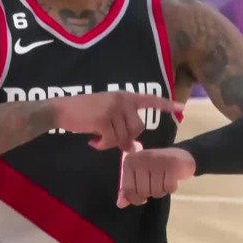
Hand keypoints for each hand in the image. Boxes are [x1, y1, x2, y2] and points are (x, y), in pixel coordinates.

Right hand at [51, 92, 183, 152]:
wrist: (60, 110)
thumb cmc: (82, 113)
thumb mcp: (105, 115)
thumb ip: (121, 125)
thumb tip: (133, 146)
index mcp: (124, 96)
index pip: (149, 99)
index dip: (166, 105)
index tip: (181, 108)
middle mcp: (121, 100)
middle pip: (137, 128)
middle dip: (125, 138)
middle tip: (108, 139)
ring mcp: (113, 108)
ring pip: (124, 137)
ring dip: (110, 143)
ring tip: (97, 137)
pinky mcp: (104, 119)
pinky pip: (111, 141)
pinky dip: (102, 145)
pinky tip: (92, 140)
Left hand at [117, 147, 194, 207]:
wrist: (180, 156)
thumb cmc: (156, 169)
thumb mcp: (139, 177)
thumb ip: (129, 191)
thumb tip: (120, 204)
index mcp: (129, 161)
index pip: (128, 190)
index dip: (136, 198)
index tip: (143, 193)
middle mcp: (141, 158)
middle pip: (143, 192)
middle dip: (151, 193)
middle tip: (156, 182)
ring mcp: (157, 160)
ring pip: (156, 192)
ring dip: (162, 191)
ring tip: (164, 179)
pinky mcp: (172, 164)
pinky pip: (169, 188)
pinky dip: (172, 188)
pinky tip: (172, 178)